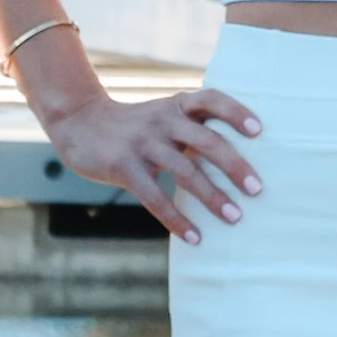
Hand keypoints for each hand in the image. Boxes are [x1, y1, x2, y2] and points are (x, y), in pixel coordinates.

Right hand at [41, 89, 263, 245]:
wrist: (77, 121)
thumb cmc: (138, 126)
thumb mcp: (166, 115)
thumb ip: (197, 129)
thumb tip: (245, 165)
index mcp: (178, 106)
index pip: (211, 99)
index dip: (235, 112)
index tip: (259, 130)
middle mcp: (163, 121)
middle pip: (206, 140)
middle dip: (234, 165)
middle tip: (256, 189)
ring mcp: (142, 143)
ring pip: (184, 171)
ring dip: (212, 196)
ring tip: (235, 218)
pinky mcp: (122, 165)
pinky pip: (155, 196)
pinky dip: (176, 219)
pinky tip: (195, 237)